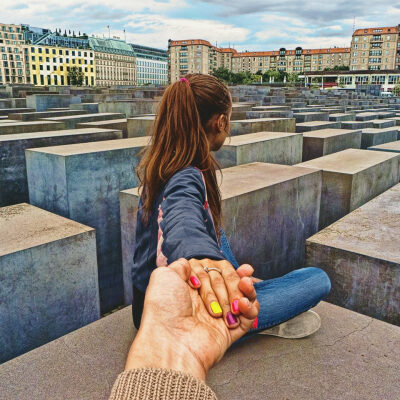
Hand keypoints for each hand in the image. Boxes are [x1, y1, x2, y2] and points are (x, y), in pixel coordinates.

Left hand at [125, 258, 258, 380]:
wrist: (169, 340)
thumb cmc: (164, 308)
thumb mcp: (164, 276)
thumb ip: (180, 265)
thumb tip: (190, 263)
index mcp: (192, 288)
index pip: (217, 272)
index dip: (227, 270)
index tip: (235, 268)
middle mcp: (205, 301)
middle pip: (230, 283)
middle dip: (232, 281)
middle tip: (227, 285)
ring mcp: (218, 317)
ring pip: (242, 298)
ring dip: (247, 290)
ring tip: (245, 286)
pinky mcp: (229, 332)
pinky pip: (248, 318)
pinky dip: (251, 308)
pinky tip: (244, 304)